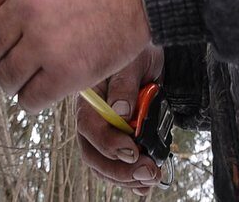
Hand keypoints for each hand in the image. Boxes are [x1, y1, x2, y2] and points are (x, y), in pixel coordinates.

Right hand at [77, 44, 165, 195]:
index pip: (88, 127)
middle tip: (146, 171)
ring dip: (126, 178)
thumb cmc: (137, 51)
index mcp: (89, 99)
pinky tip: (142, 187)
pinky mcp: (119, 138)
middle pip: (93, 153)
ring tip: (150, 178)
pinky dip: (129, 179)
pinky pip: (118, 165)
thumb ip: (125, 84)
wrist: (150, 52)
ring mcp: (105, 131)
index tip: (132, 149)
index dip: (108, 143)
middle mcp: (93, 118)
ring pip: (104, 165)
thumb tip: (121, 110)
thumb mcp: (132, 61)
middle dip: (119, 169)